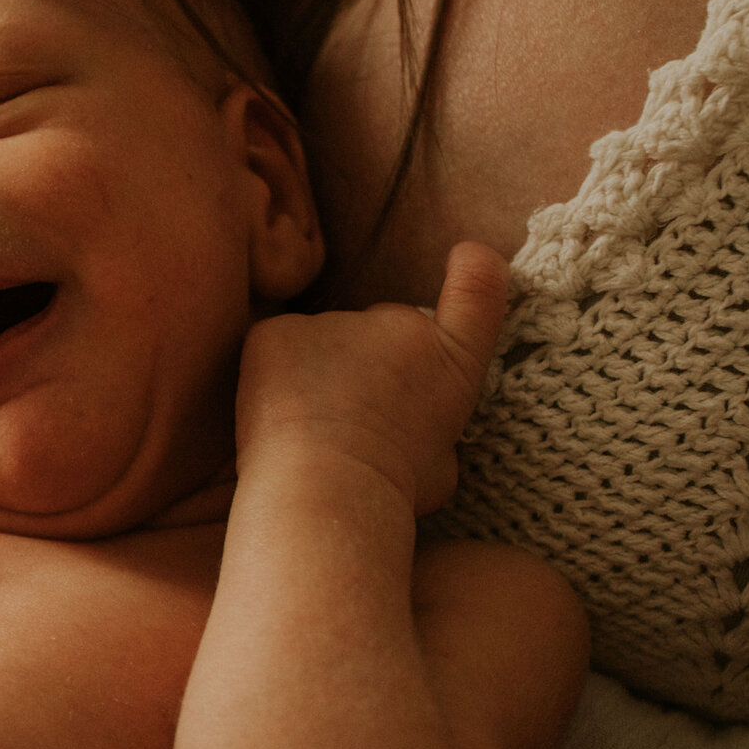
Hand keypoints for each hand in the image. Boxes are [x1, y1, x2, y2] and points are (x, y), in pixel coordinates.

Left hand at [234, 240, 507, 514]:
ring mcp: (336, 320)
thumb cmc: (389, 491)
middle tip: (348, 425)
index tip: (468, 256)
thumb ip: (431, 430)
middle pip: (382, 333)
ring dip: (315, 376)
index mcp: (452, 361)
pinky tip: (274, 420)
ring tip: (309, 434)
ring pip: (321, 345)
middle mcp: (400, 324)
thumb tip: (417, 431)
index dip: (475, 269)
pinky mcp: (277, 331)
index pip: (478, 291)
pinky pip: (273, 348)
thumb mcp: (441, 466)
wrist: (330, 490)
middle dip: (366, 367)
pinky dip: (269, 379)